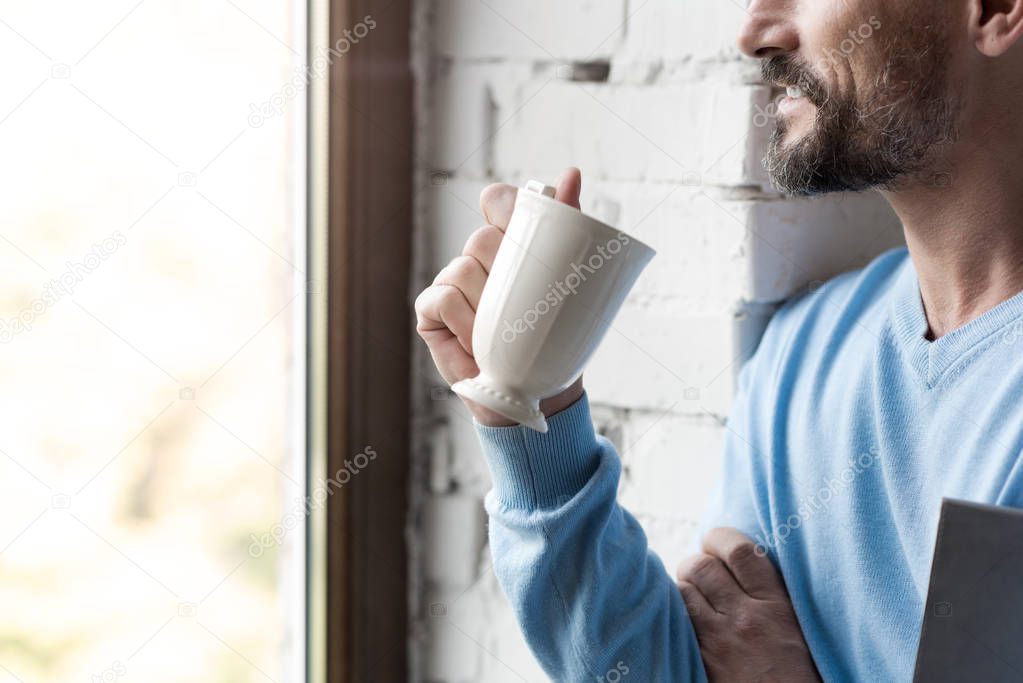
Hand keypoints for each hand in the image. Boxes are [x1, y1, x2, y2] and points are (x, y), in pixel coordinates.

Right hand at [415, 168, 584, 426]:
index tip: (521, 229)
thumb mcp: (567, 281)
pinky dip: (464, 323)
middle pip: (484, 238)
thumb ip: (568, 226)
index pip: (499, 200)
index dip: (506, 207)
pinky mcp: (431, 310)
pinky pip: (444, 299)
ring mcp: (451, 281)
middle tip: (525, 306)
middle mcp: (477, 256)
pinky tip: (477, 343)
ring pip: (464, 269)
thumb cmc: (554, 334)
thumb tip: (572, 173)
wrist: (537, 390)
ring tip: (504, 333)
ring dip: (488, 306)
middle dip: (508, 271)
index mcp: (511, 242)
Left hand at [676, 528, 820, 682]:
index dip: (720, 537)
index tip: (714, 541)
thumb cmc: (800, 677)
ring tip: (690, 595)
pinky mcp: (703, 661)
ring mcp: (721, 641)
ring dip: (681, 588)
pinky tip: (680, 618)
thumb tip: (742, 565)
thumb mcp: (798, 631)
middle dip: (694, 562)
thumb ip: (772, 598)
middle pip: (702, 566)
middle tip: (698, 572)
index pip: (741, 552)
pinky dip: (675, 614)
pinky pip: (678, 623)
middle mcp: (747, 618)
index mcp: (778, 607)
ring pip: (683, 591)